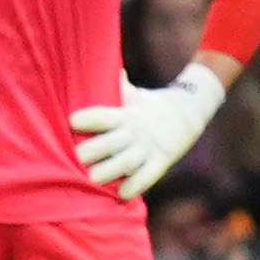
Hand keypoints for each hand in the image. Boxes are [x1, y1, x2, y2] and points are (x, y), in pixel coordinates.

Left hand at [70, 63, 225, 200]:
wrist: (188, 111)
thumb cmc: (146, 104)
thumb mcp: (132, 94)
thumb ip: (113, 86)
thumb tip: (89, 64)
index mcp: (125, 113)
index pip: (104, 114)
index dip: (88, 118)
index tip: (71, 121)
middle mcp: (135, 131)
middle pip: (111, 141)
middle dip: (93, 150)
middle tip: (74, 157)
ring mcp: (148, 147)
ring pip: (127, 162)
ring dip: (109, 171)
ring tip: (92, 180)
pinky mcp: (161, 161)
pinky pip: (148, 177)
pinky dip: (136, 186)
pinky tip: (122, 195)